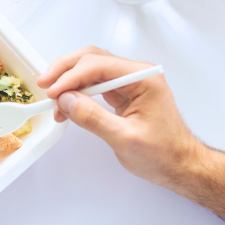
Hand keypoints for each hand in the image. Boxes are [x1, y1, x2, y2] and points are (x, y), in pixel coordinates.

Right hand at [36, 47, 200, 187]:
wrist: (179, 164)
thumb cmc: (163, 153)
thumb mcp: (124, 139)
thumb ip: (93, 118)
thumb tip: (66, 101)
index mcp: (143, 78)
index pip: (99, 65)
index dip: (72, 77)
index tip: (53, 92)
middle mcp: (136, 74)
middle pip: (92, 59)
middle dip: (66, 71)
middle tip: (45, 85)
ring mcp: (129, 82)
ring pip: (90, 69)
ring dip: (68, 80)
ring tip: (52, 98)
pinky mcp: (122, 93)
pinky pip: (94, 84)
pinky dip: (77, 92)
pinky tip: (65, 105)